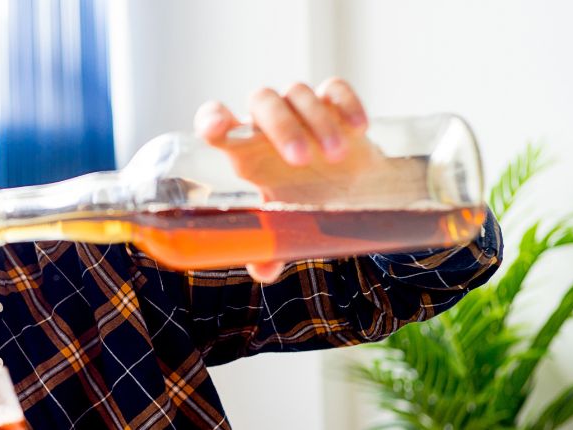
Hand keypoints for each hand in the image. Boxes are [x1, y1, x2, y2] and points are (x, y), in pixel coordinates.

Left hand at [194, 78, 383, 281]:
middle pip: (262, 100)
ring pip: (298, 92)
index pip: (215, 121)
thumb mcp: (286, 227)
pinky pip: (335, 89)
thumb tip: (263, 270)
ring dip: (316, 121)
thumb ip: (270, 248)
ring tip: (337, 157)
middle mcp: (267, 125)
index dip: (212, 119)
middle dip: (279, 127)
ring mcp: (300, 110)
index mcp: (245, 151)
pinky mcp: (334, 104)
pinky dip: (347, 103)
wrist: (352, 192)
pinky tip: (360, 129)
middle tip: (300, 161)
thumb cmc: (306, 204)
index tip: (216, 129)